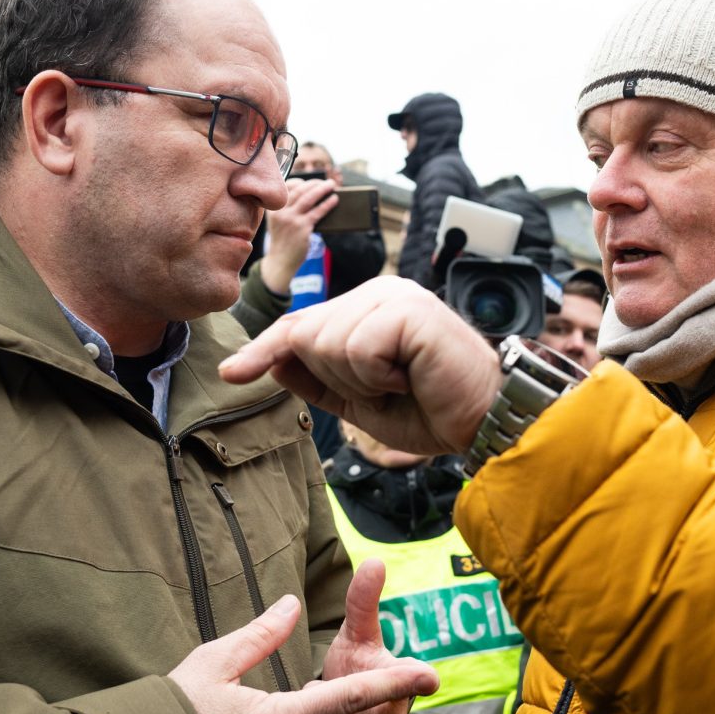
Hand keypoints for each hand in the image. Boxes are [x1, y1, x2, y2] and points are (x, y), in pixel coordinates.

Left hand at [219, 277, 499, 456]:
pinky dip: (378, 376)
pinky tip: (411, 376)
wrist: (483, 421)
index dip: (264, 351)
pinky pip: (357, 349)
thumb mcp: (360, 401)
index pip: (301, 325)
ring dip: (360, 380)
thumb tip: (271, 361)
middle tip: (388, 386)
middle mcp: (378, 292)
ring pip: (326, 342)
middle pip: (305, 335)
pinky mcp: (409, 309)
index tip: (230, 375)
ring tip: (402, 381)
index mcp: (366, 308)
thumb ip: (317, 380)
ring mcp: (394, 296)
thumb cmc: (431, 410)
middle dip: (337, 378)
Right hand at [259, 177, 339, 295]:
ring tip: (332, 185)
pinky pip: (317, 212)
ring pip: (309, 198)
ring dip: (322, 189)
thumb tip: (309, 194)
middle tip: (326, 182)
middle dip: (315, 183)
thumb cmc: (283, 241)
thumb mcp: (278, 222)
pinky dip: (327, 204)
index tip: (311, 182)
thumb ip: (287, 209)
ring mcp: (291, 219)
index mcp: (274, 208)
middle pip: (300, 190)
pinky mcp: (302, 228)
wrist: (280, 261)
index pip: (287, 188)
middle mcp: (281, 212)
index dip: (301, 182)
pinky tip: (334, 200)